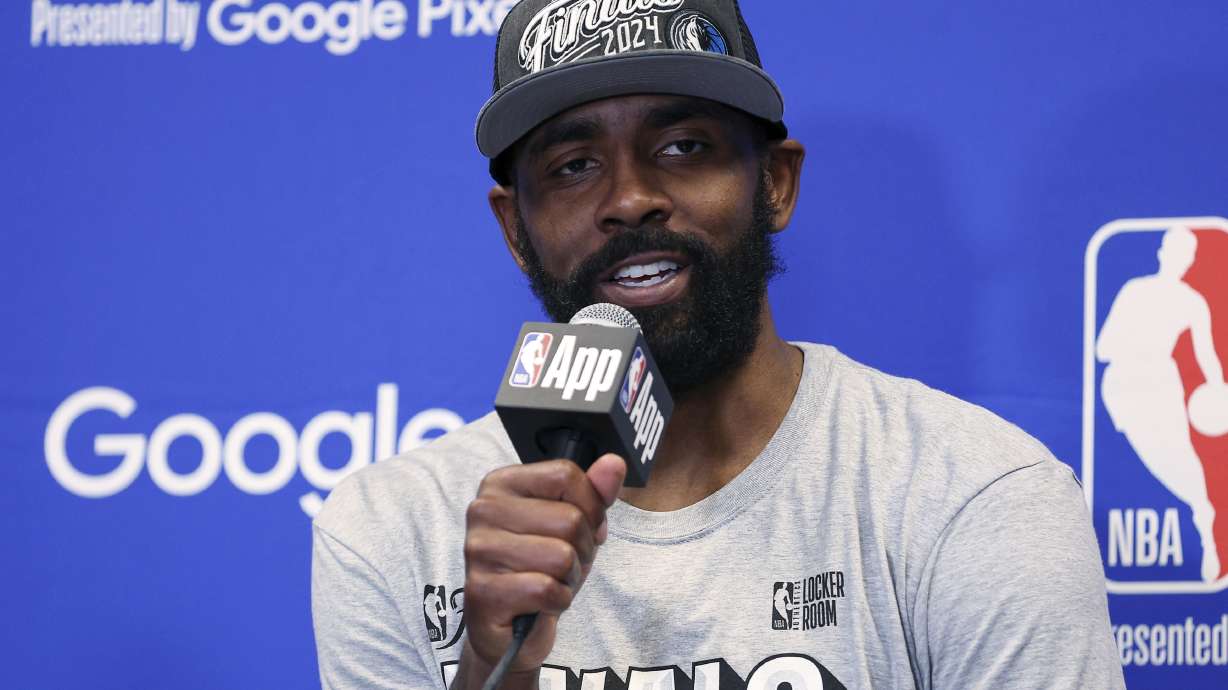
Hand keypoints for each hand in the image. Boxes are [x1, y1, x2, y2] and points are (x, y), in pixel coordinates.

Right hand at [455, 454, 625, 686]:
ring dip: (569, 578)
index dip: (590, 507)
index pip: (566, 475)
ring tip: (550, 582)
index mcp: (501, 483)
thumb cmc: (541, 568)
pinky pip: (546, 589)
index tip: (581, 529)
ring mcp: (479, 550)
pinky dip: (557, 601)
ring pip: (561, 556)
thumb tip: (614, 463)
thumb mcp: (574, 526)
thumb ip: (595, 493)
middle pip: (569, 518)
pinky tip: (540, 602)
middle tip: (563, 565)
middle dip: (582, 549)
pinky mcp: (481, 591)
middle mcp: (483, 510)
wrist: (510, 629)